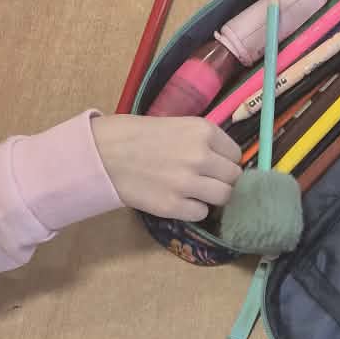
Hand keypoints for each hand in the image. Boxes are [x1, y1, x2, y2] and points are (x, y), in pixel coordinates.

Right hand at [91, 115, 241, 221]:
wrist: (103, 153)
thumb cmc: (137, 135)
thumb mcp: (178, 125)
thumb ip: (203, 141)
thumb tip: (225, 160)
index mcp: (204, 131)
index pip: (236, 154)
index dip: (226, 161)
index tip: (216, 165)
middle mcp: (201, 156)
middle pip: (234, 177)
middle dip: (224, 180)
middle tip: (208, 181)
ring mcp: (187, 183)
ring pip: (224, 197)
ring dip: (213, 196)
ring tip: (197, 192)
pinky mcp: (172, 205)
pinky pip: (201, 213)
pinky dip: (194, 209)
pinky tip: (181, 200)